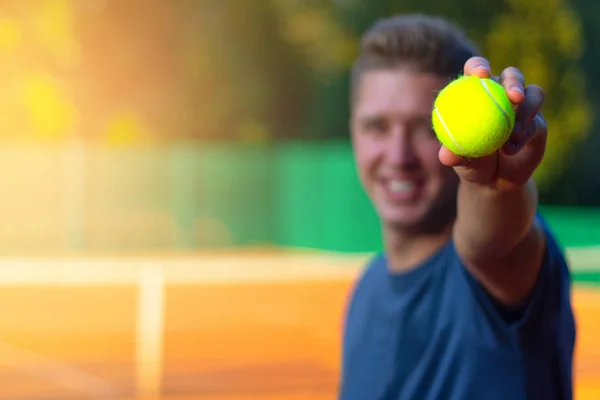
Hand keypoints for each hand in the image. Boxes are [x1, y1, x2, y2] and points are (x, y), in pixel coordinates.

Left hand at [438, 57, 546, 190]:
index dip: (479, 66)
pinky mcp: (539, 123)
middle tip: (512, 96)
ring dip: (525, 112)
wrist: (495, 180)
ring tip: (513, 134)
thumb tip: (445, 155)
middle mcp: (502, 94)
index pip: (477, 70)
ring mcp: (523, 107)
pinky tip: (511, 148)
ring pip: (533, 94)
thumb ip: (454, 155)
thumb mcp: (461, 161)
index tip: (480, 74)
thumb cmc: (471, 163)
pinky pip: (536, 123)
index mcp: (478, 92)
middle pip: (512, 75)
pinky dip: (524, 136)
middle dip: (514, 81)